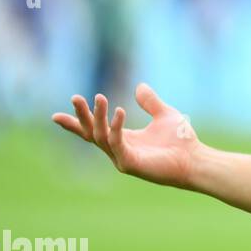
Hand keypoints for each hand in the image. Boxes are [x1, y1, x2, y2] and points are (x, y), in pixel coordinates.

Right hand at [51, 83, 199, 187]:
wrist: (195, 159)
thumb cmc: (182, 141)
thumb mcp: (165, 115)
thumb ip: (150, 102)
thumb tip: (139, 86)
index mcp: (123, 139)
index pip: (93, 131)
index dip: (75, 123)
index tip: (55, 116)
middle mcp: (119, 149)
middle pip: (91, 132)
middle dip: (82, 116)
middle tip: (76, 97)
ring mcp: (122, 158)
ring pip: (101, 136)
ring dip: (99, 117)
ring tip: (101, 98)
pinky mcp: (130, 164)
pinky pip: (117, 143)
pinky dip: (115, 128)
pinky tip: (119, 111)